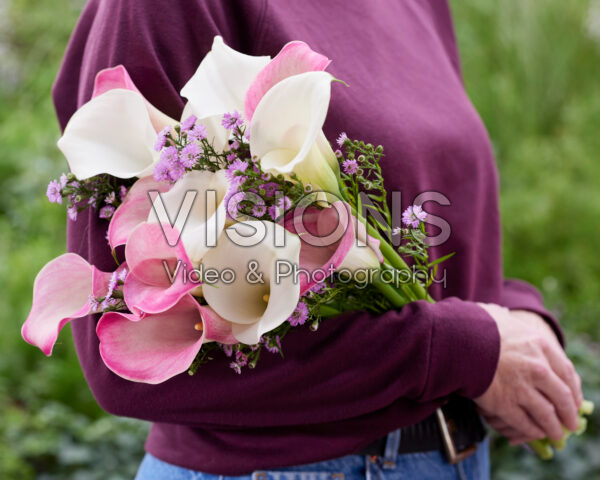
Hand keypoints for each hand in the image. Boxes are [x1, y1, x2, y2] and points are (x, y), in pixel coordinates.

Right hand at [474, 303, 582, 442]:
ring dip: (553, 427)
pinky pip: (524, 422)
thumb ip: (506, 319)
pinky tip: (534, 432)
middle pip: (562, 397)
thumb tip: (502, 313)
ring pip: (546, 415)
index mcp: (539, 345)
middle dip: (568, 413)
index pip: (566, 372)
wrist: (454, 341)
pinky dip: (531, 430)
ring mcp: (522, 388)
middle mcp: (537, 368)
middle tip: (570, 423)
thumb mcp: (497, 315)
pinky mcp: (505, 404)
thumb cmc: (473, 325)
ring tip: (555, 434)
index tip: (574, 399)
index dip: (573, 390)